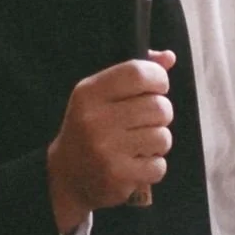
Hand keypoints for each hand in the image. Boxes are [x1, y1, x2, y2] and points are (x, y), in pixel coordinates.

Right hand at [46, 51, 175, 231]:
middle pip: (159, 107)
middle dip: (160, 115)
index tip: (156, 89)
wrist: (66, 177)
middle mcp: (94, 119)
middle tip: (145, 123)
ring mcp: (105, 149)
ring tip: (139, 144)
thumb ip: (135, 73)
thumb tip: (168, 57)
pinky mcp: (117, 175)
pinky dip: (153, 166)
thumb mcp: (103, 95)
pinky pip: (159, 165)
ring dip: (158, 142)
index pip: (139, 73)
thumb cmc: (93, 128)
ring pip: (163, 136)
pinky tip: (135, 165)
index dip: (158, 79)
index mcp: (89, 92)